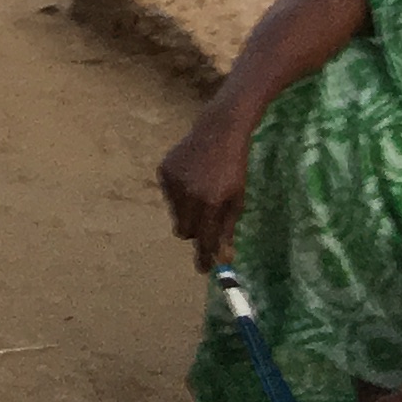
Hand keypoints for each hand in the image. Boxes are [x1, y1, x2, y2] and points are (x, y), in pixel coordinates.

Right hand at [158, 100, 256, 271]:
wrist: (218, 132)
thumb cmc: (235, 167)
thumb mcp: (237, 199)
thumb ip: (227, 228)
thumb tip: (224, 257)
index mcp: (211, 203)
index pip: (204, 239)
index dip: (203, 257)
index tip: (203, 269)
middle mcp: (189, 194)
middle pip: (185, 230)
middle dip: (195, 232)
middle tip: (205, 227)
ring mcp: (173, 182)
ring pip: (176, 213)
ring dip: (187, 212)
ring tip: (201, 194)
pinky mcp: (164, 171)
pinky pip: (169, 196)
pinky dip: (179, 195)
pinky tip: (191, 180)